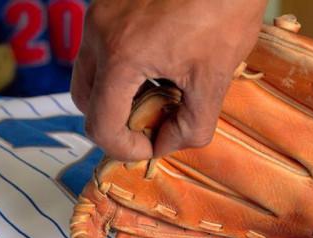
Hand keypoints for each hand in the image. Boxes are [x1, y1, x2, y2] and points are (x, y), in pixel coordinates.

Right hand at [71, 0, 266, 160]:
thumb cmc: (226, 12)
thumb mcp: (214, 80)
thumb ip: (190, 127)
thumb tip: (163, 145)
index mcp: (121, 57)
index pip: (100, 126)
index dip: (125, 149)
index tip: (152, 146)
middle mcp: (99, 33)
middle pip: (86, 102)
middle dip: (117, 122)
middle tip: (154, 120)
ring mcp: (99, 14)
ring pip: (90, 75)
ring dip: (117, 96)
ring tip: (158, 92)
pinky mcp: (108, 4)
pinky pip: (101, 51)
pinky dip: (120, 70)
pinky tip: (155, 64)